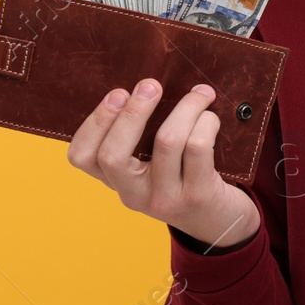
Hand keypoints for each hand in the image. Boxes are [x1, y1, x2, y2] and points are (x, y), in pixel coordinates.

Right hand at [66, 78, 259, 250]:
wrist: (221, 221)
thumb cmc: (185, 177)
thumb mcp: (154, 164)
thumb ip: (142, 134)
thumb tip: (146, 82)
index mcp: (116, 181)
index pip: (82, 157)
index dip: (94, 122)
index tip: (117, 93)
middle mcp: (134, 195)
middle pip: (113, 155)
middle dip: (132, 112)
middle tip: (151, 84)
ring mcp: (165, 199)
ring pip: (166, 142)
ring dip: (185, 108)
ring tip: (200, 93)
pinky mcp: (198, 196)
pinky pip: (198, 148)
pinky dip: (205, 122)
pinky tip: (211, 116)